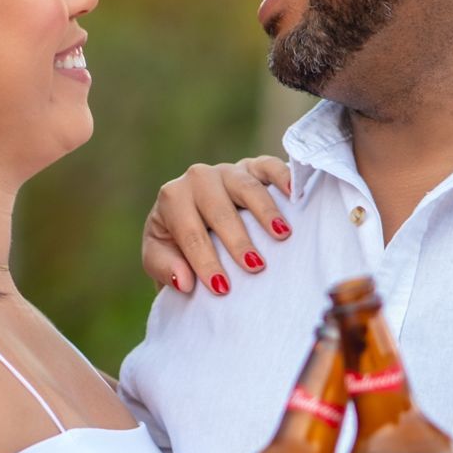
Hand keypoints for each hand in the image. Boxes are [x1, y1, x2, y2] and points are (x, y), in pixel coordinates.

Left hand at [143, 156, 291, 295]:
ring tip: (281, 236)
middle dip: (237, 241)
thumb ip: (165, 268)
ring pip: (246, 187)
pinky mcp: (251, 166)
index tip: (222, 287)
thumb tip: (185, 281)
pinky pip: (268, 166)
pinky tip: (294, 194)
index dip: (205, 261)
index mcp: (172, 199)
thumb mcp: (158, 257)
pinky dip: (282, 175)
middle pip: (219, 210)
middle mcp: (198, 178)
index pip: (190, 233)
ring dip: (265, 212)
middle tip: (255, 267)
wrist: (191, 215)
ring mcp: (227, 170)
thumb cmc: (175, 241)